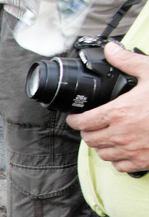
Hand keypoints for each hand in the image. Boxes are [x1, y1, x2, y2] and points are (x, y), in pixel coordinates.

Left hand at [67, 43, 148, 172]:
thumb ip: (128, 62)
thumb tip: (111, 50)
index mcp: (119, 112)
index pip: (83, 122)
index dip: (74, 120)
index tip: (75, 118)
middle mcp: (121, 134)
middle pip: (89, 139)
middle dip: (87, 132)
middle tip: (91, 126)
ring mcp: (131, 150)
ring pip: (102, 153)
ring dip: (101, 145)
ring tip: (107, 136)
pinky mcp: (142, 161)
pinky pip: (119, 166)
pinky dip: (117, 159)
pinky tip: (123, 149)